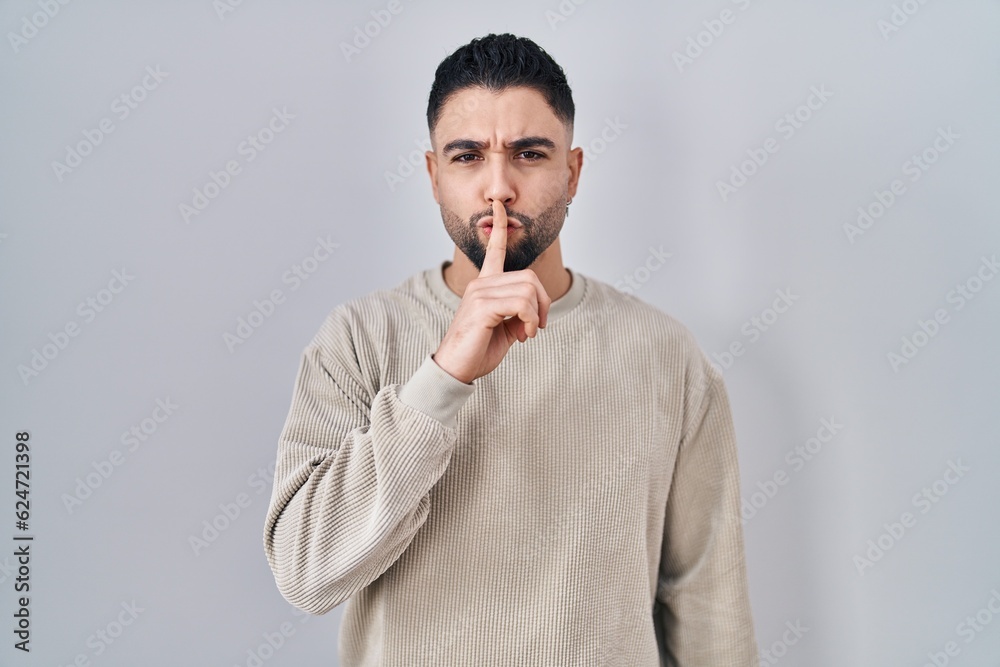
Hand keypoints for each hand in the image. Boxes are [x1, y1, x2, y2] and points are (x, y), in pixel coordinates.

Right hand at [433, 200, 551, 383]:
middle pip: (529, 278)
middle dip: (543, 303)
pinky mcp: (482, 306)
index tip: (498, 206)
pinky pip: (522, 304)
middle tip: (537, 326)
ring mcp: (480, 293)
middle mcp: (480, 284)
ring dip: (536, 316)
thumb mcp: (505, 328)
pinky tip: (523, 336)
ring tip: (527, 334)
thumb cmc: (478, 350)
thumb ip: (519, 312)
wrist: (456, 370)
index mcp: (484, 285)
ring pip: (528, 291)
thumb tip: (535, 309)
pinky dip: (530, 321)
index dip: (499, 227)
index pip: (494, 249)